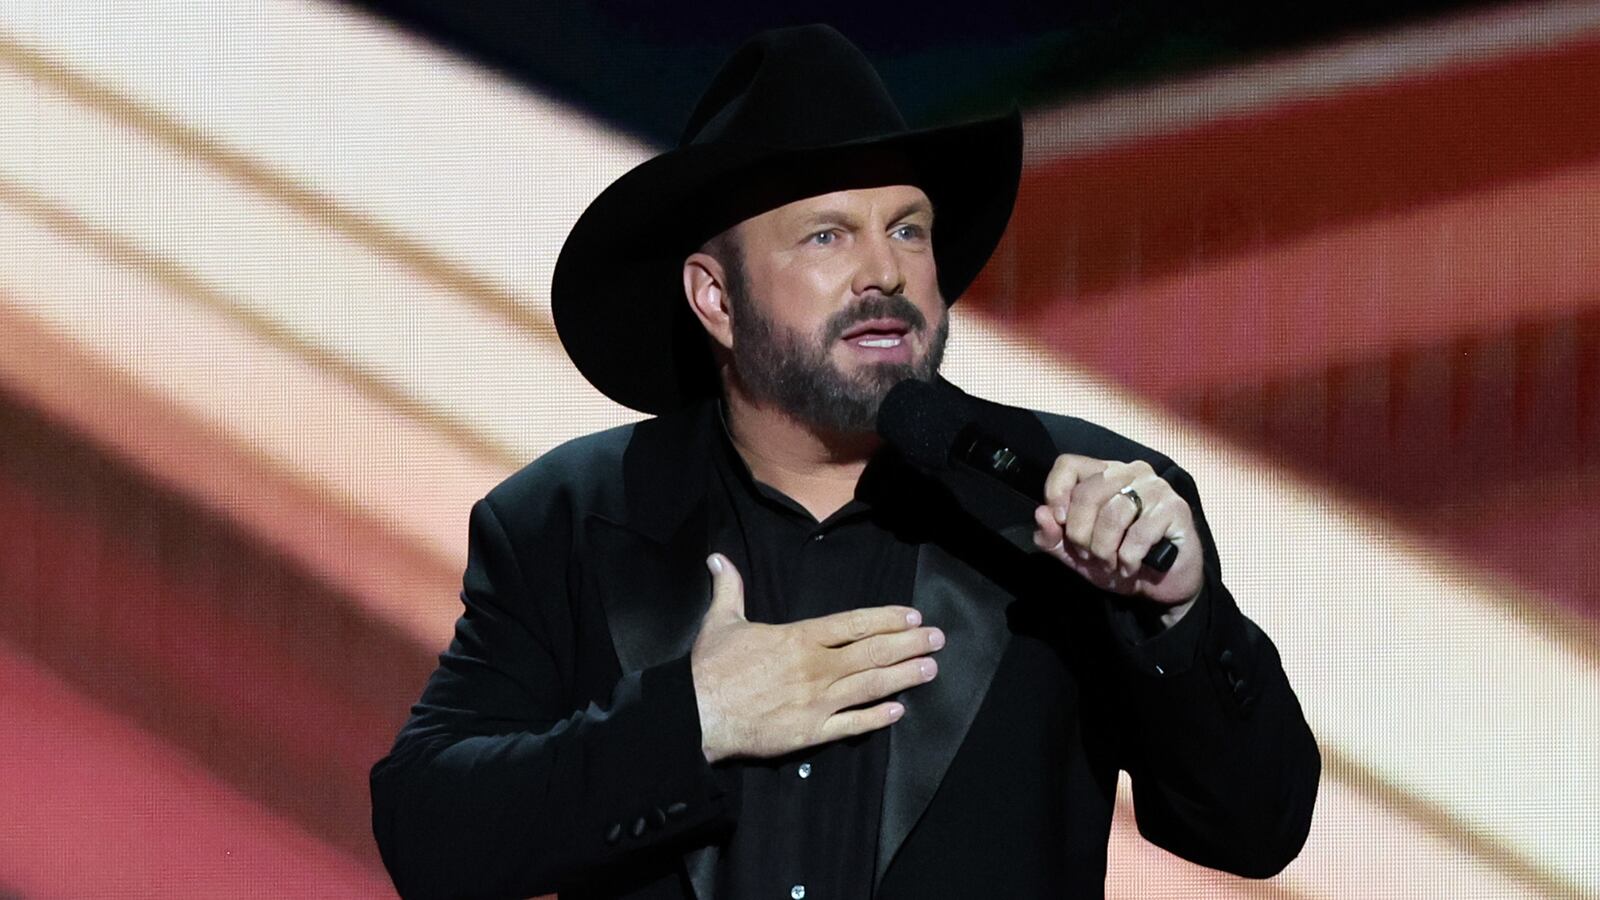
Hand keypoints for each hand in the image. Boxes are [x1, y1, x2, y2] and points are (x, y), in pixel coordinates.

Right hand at [689, 553, 942, 762]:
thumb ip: (729, 588)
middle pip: (872, 652)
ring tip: (930, 669)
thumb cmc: (710, 668)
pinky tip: (898, 711)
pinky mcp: (810, 732)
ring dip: (904, 677)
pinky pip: (851, 725)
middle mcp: (816, 668)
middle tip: (938, 639)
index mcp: (799, 638)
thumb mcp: (720, 621)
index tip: (912, 616)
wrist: (696, 714)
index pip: (853, 624)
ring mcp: (817, 702)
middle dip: (909, 644)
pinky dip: (877, 718)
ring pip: (870, 686)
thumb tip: (718, 558)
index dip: (886, 619)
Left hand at [1030, 454, 1203, 604]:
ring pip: (1113, 513)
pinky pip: (1139, 534)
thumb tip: (1042, 514)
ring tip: (1111, 563)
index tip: (1060, 521)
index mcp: (1103, 474)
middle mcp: (1130, 472)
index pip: (1069, 464)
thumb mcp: (1077, 555)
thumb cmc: (1120, 561)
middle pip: (1089, 491)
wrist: (1163, 585)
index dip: (1056, 492)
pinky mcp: (1176, 508)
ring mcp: (1155, 487)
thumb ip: (1054, 537)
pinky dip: (1128, 558)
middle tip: (1089, 555)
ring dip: (1105, 549)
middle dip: (1081, 533)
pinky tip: (1130, 567)